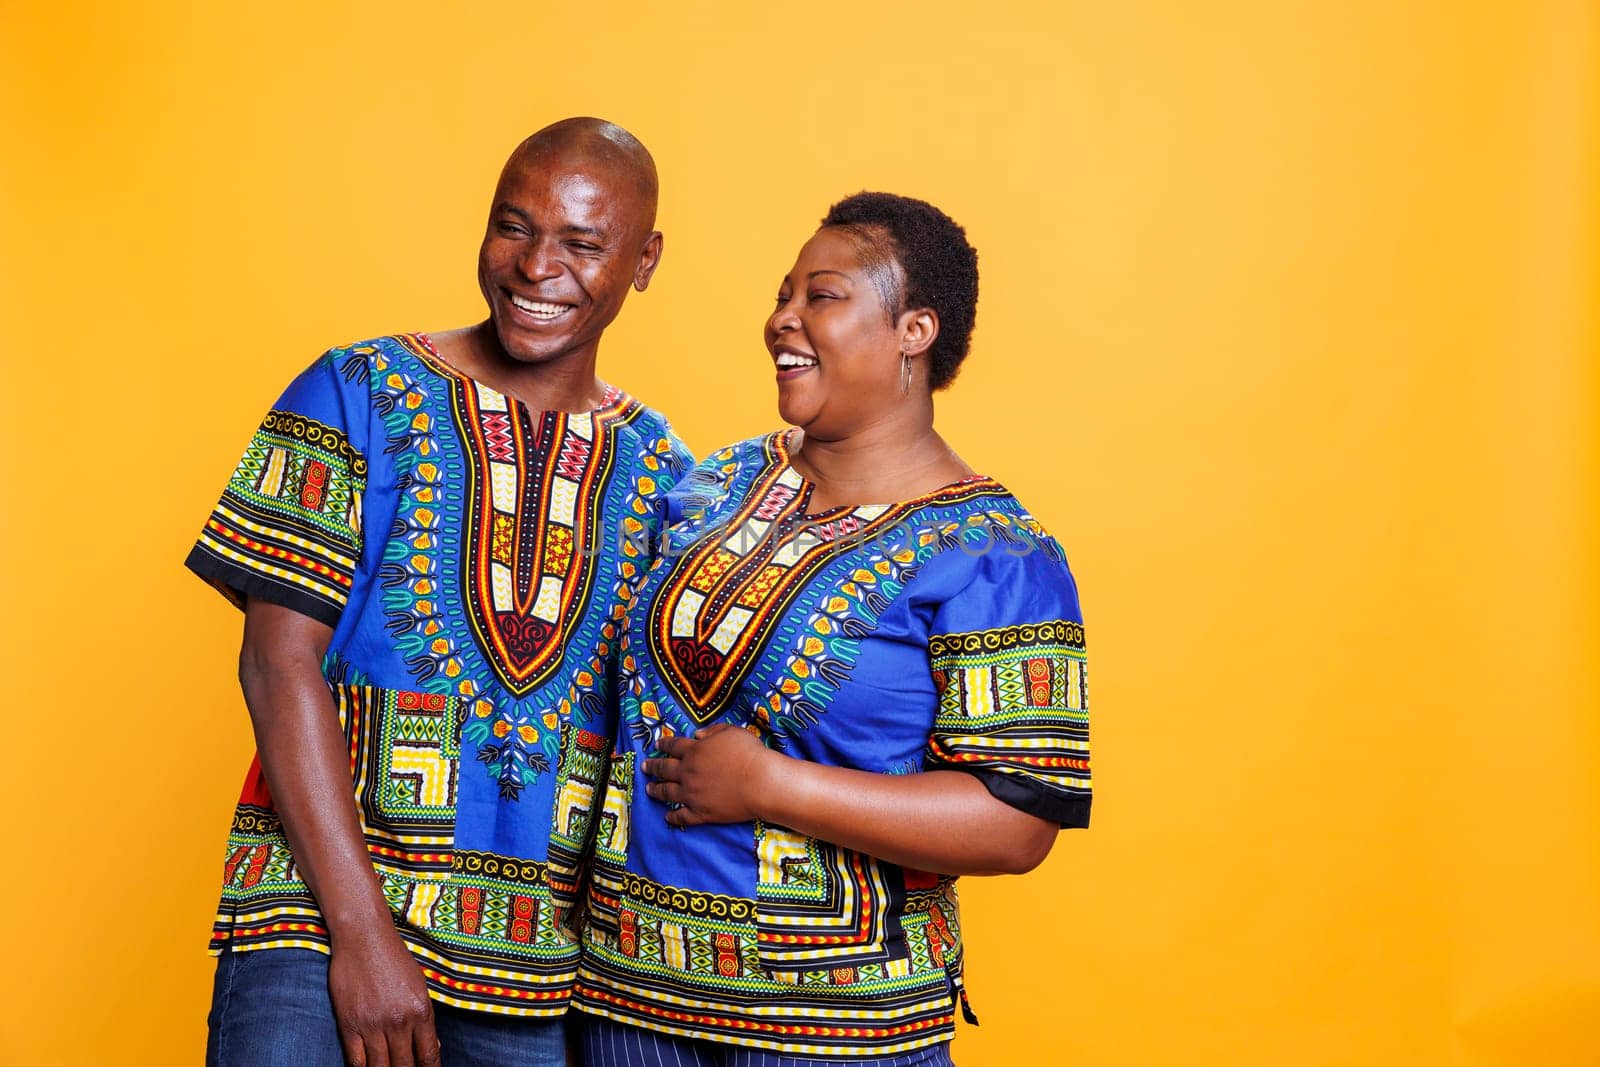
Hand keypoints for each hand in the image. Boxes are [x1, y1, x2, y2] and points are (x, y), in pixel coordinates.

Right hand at [327, 925, 440, 1066]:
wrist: (364, 938)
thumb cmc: (394, 959)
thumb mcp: (419, 986)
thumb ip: (424, 1019)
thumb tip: (432, 1048)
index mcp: (421, 1011)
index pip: (428, 1056)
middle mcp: (399, 1021)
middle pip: (404, 1066)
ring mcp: (373, 1025)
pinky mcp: (349, 1024)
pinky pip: (356, 1060)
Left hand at [643, 723, 775, 826]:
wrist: (760, 782)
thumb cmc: (749, 754)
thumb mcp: (731, 732)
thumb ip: (712, 731)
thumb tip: (697, 735)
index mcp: (694, 751)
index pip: (673, 746)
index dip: (664, 745)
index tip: (657, 745)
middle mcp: (688, 772)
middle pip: (664, 769)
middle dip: (653, 767)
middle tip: (645, 767)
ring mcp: (692, 794)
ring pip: (667, 792)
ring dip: (656, 790)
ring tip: (649, 790)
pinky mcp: (700, 813)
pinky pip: (681, 816)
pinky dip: (672, 817)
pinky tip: (667, 817)